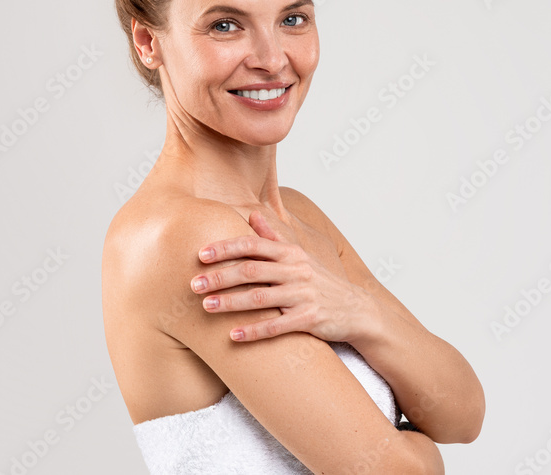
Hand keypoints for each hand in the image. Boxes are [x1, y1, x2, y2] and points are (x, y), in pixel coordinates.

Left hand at [190, 210, 375, 342]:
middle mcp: (296, 270)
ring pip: (261, 297)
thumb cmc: (320, 281)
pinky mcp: (310, 319)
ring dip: (231, 302)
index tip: (201, 254)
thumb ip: (274, 237)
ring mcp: (304, 295)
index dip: (226, 248)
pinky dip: (254, 331)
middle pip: (252, 270)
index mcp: (290, 253)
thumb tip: (252, 215)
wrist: (356, 310)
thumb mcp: (299, 256)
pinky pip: (278, 326)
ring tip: (206, 306)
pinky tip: (233, 336)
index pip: (253, 245)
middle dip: (221, 276)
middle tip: (194, 283)